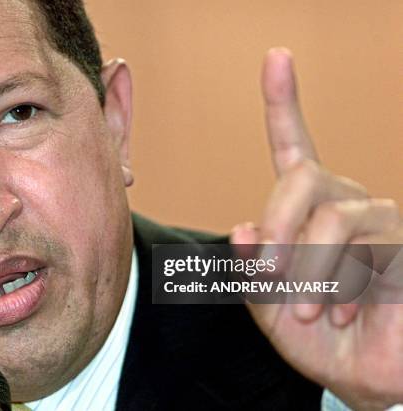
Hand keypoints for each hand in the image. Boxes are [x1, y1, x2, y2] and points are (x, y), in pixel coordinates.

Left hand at [231, 48, 402, 409]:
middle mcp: (344, 204)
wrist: (363, 377)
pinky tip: (342, 310)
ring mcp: (380, 220)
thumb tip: (246, 226)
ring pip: (332, 215)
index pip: (293, 148)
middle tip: (269, 274)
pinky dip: (340, 282)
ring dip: (308, 267)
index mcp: (306, 211)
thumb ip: (251, 266)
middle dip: (278, 227)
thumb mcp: (267, 304)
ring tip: (304, 306)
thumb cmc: (316, 337)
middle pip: (303, 177)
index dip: (284, 103)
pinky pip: (366, 241)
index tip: (277, 57)